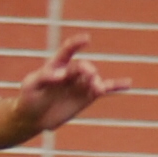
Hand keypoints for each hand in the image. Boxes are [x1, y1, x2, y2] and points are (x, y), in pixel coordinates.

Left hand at [12, 34, 130, 136]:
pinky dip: (115, 86)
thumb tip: (60, 74)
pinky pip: (104, 89)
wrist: (33, 117)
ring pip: (93, 79)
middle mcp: (71, 72)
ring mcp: (80, 83)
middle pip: (82, 67)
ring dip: (97, 82)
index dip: (76, 44)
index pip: (67, 51)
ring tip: (98, 88)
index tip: (86, 39)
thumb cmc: (29, 98)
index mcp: (56, 65)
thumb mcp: (31, 86)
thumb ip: (44, 77)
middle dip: (86, 69)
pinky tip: (128, 83)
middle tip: (88, 74)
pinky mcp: (87, 96)